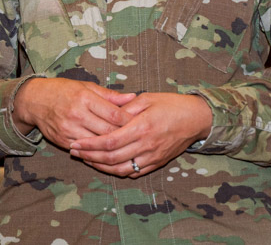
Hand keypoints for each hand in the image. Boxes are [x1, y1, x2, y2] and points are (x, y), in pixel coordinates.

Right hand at [12, 78, 136, 148]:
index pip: (114, 115)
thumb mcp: (86, 86)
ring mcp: (69, 130)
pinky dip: (97, 154)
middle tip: (136, 138)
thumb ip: (110, 95)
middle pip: (108, 132)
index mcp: (84, 98)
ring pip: (98, 145)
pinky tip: (107, 154)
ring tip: (125, 148)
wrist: (34, 100)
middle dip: (125, 137)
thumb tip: (133, 97)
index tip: (141, 124)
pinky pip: (85, 152)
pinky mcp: (63, 141)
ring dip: (112, 148)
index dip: (130, 121)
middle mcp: (77, 115)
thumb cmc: (63, 90)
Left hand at [67, 93, 212, 176]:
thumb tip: (105, 114)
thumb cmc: (171, 105)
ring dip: (100, 166)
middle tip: (74, 151)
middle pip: (111, 158)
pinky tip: (105, 165)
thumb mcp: (146, 99)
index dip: (90, 144)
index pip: (109, 141)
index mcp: (141, 127)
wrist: (196, 118)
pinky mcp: (157, 163)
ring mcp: (152, 157)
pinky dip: (116, 171)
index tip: (76, 142)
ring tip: (86, 159)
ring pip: (120, 169)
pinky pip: (133, 172)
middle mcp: (146, 145)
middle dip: (89, 156)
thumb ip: (124, 108)